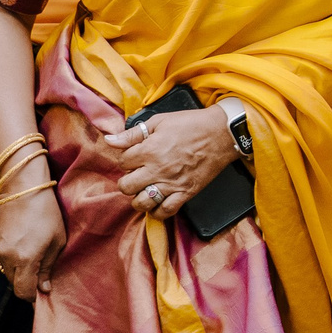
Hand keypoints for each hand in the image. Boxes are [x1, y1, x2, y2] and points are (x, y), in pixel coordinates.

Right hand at [0, 173, 65, 301]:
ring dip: (18, 270)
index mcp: (26, 258)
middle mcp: (7, 256)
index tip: (40, 292)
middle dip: (26, 282)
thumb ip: (48, 267)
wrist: (23, 188)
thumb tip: (44, 289)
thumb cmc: (47, 213)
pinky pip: (1, 257)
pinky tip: (21, 242)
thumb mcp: (56, 241)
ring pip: (6, 271)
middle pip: (14, 283)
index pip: (23, 291)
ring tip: (32, 252)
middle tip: (39, 271)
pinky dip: (10, 257)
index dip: (32, 296)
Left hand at [108, 106, 239, 222]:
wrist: (221, 133)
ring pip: (142, 202)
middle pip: (126, 186)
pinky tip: (157, 203)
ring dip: (139, 198)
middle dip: (127, 181)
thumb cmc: (191, 124)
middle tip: (137, 175)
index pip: (122, 162)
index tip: (135, 157)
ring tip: (144, 190)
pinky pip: (166, 211)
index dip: (126, 160)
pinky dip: (158, 211)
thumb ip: (132, 133)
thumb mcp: (159, 121)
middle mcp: (157, 170)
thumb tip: (109, 140)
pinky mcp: (186, 193)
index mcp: (149, 150)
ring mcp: (171, 184)